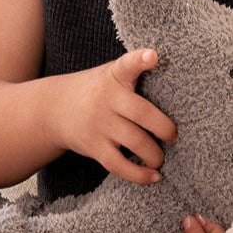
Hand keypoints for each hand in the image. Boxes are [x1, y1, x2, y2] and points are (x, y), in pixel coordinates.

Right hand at [59, 49, 177, 184]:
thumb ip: (136, 77)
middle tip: (174, 136)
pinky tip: (154, 177)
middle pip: (142, 113)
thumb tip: (179, 92)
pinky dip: (139, 174)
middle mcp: (107, 98)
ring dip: (155, 155)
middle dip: (165, 129)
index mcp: (115, 75)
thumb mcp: (111, 74)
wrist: (54, 109)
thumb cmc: (97, 91)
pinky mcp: (93, 146)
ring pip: (135, 142)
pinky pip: (119, 165)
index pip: (128, 64)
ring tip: (161, 158)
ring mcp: (99, 123)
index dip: (141, 60)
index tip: (153, 56)